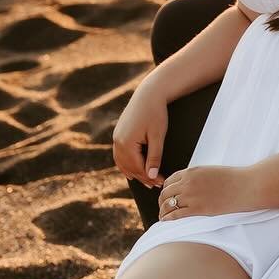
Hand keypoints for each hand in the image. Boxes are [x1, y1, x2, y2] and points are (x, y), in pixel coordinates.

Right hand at [112, 71, 169, 185]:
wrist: (149, 93)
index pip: (138, 168)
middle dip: (143, 177)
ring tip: (147, 181)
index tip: (162, 182)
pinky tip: (133, 171)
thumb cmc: (156, 113)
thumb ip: (154, 157)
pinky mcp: (118, 134)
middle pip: (130, 167)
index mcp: (126, 143)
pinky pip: (120, 155)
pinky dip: (127, 165)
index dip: (151, 177)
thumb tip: (152, 176)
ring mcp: (116, 138)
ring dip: (134, 173)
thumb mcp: (157, 136)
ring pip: (123, 163)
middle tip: (157, 185)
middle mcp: (117, 142)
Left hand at [157, 165, 255, 220]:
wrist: (246, 186)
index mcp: (192, 171)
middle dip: (162, 201)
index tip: (166, 195)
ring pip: (168, 204)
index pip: (170, 180)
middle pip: (166, 193)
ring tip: (162, 216)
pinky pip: (176, 214)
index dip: (166, 189)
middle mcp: (188, 183)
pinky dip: (168, 218)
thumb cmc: (233, 179)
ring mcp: (192, 196)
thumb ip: (197, 177)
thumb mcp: (210, 172)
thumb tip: (189, 185)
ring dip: (163, 210)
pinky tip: (166, 221)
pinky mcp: (197, 209)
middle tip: (162, 207)